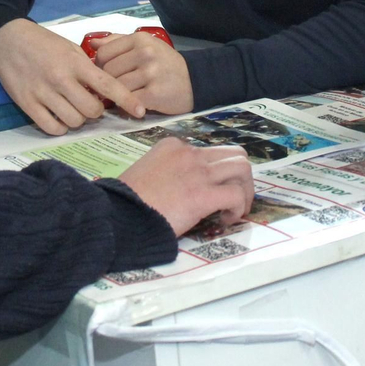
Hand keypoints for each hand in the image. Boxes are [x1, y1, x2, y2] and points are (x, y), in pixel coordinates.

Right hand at [0, 19, 145, 134]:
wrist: (9, 40)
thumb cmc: (44, 43)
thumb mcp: (71, 49)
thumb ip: (88, 68)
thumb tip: (106, 89)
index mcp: (76, 63)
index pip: (108, 85)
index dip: (127, 100)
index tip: (139, 111)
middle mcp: (61, 79)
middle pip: (92, 110)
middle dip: (96, 111)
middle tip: (90, 104)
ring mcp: (43, 93)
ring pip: (74, 121)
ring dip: (78, 119)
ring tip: (73, 109)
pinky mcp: (27, 104)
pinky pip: (52, 127)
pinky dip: (61, 127)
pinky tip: (60, 117)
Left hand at [94, 32, 193, 114]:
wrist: (195, 81)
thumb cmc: (165, 63)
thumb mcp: (145, 45)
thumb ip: (118, 42)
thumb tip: (93, 43)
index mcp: (140, 39)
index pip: (104, 53)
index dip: (101, 66)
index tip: (109, 73)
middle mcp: (145, 53)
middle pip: (108, 71)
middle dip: (108, 82)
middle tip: (117, 88)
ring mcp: (150, 73)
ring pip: (116, 87)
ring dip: (117, 95)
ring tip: (126, 96)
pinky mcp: (154, 93)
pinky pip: (128, 101)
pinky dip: (127, 106)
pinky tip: (133, 105)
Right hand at [119, 138, 254, 235]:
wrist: (118, 215)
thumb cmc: (126, 200)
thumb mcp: (146, 172)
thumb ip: (168, 171)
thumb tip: (185, 186)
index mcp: (173, 146)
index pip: (210, 152)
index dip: (217, 173)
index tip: (211, 191)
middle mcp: (189, 153)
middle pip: (234, 155)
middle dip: (241, 177)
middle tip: (235, 198)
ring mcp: (197, 172)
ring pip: (243, 168)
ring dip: (245, 190)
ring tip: (235, 209)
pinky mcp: (203, 194)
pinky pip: (237, 195)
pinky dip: (238, 208)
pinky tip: (225, 219)